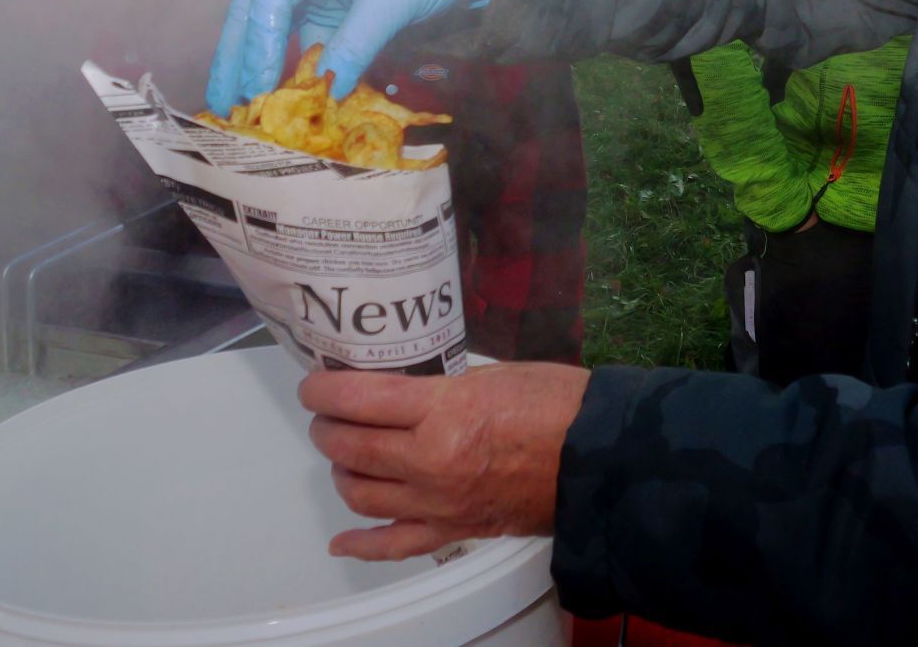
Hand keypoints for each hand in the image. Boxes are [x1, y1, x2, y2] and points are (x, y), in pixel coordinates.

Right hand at [206, 0, 488, 109]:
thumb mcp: (393, 1)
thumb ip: (356, 44)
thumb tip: (324, 94)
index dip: (259, 46)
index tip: (256, 89)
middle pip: (253, 9)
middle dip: (236, 57)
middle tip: (222, 106)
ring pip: (270, 26)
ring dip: (255, 65)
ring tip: (238, 109)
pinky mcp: (328, 6)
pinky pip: (300, 38)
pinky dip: (291, 67)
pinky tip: (281, 100)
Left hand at [301, 363, 588, 559]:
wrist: (602, 458)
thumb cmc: (559, 404)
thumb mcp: (494, 373)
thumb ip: (441, 386)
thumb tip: (404, 390)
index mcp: (444, 411)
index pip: (359, 400)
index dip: (324, 391)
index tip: (314, 385)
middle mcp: (431, 461)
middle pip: (350, 447)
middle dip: (327, 427)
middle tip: (327, 414)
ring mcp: (439, 502)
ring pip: (361, 494)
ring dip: (341, 472)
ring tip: (346, 455)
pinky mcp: (454, 530)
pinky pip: (395, 545)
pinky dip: (362, 544)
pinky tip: (341, 538)